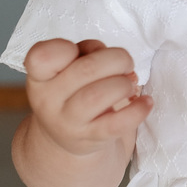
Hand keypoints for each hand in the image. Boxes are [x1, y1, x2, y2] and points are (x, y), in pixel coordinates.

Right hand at [23, 38, 151, 158]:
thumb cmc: (73, 91)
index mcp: (40, 77)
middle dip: (116, 59)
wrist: (67, 138)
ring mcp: (67, 123)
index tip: (80, 51)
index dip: (65, 47)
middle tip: (125, 63)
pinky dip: (137, 110)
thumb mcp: (68, 68)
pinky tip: (146, 102)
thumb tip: (116, 58)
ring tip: (130, 84)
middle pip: (85, 69)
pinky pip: (116, 124)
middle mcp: (48, 100)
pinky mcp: (90, 139)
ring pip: (98, 95)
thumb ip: (86, 52)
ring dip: (124, 84)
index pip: (42, 56)